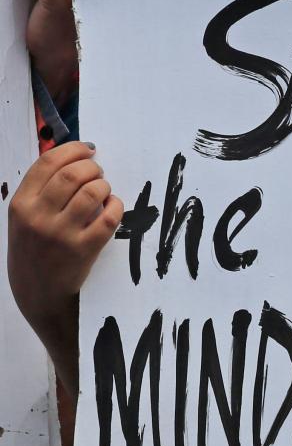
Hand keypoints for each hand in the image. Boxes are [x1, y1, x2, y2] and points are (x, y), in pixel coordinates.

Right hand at [7, 142, 122, 395]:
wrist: (38, 296)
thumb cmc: (35, 251)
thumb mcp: (24, 219)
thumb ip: (41, 190)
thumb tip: (74, 155)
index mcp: (20, 205)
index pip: (47, 162)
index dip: (73, 149)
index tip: (88, 149)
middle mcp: (37, 217)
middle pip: (73, 173)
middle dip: (93, 167)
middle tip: (99, 172)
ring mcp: (61, 234)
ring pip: (93, 191)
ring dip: (105, 185)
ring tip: (104, 191)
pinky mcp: (84, 250)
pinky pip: (110, 216)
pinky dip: (116, 206)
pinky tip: (113, 208)